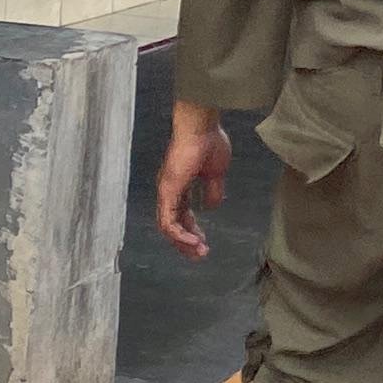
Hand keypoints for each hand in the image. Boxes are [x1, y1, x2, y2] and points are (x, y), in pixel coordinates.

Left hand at [156, 103, 233, 259]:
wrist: (201, 127)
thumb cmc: (209, 142)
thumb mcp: (215, 173)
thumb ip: (212, 190)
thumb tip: (212, 206)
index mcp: (180, 185)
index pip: (181, 215)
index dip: (191, 230)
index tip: (204, 242)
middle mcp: (169, 191)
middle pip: (172, 224)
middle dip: (186, 242)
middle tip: (200, 254)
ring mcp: (166, 191)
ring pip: (167, 226)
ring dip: (182, 242)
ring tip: (198, 252)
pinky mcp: (167, 191)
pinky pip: (167, 220)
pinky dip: (178, 234)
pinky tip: (192, 241)